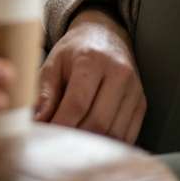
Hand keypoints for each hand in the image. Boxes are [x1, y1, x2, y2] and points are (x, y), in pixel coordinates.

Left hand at [33, 8, 145, 144]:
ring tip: (73, 145)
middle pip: (99, 122)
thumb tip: (37, 122)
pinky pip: (127, 135)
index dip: (61, 124)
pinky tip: (92, 144)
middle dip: (76, 139)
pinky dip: (108, 145)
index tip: (47, 136)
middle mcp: (119, 73)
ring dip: (92, 146)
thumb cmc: (74, 52)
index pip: (78, 103)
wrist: (105, 35)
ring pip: (115, 133)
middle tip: (58, 145)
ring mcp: (134, 90)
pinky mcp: (142, 103)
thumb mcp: (53, 64)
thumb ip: (45, 93)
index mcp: (92, 59)